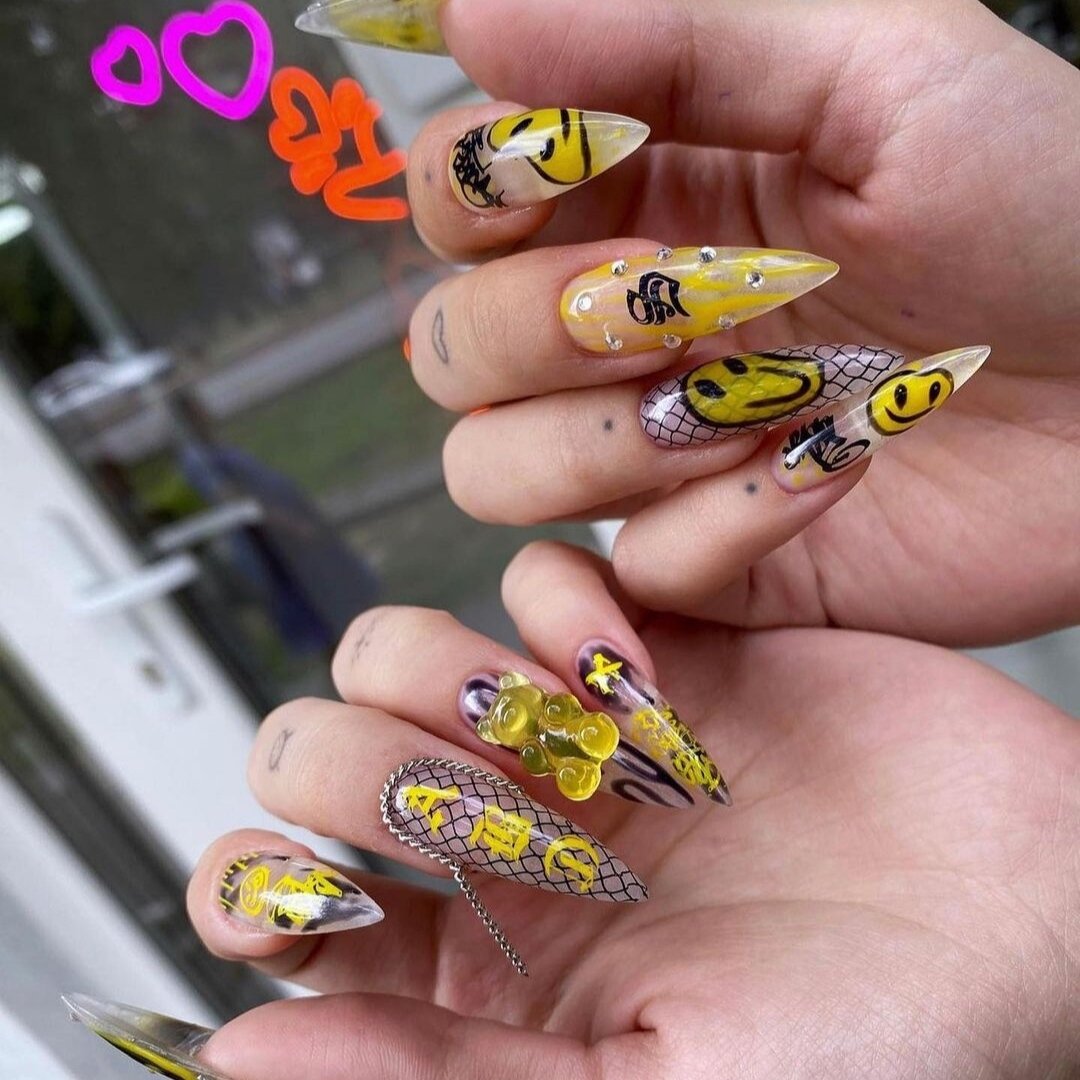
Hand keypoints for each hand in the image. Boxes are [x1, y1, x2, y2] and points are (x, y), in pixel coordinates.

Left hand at [177, 543, 1079, 1077]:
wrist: (1032, 917)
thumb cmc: (873, 1048)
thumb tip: (250, 1057)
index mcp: (477, 970)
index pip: (280, 907)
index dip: (254, 890)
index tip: (310, 896)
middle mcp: (505, 841)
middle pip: (319, 755)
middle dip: (359, 768)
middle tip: (486, 810)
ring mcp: (572, 734)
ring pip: (398, 652)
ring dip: (435, 669)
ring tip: (554, 725)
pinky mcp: (652, 647)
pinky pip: (537, 580)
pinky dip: (559, 604)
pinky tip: (635, 666)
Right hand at [400, 0, 1079, 644]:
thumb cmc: (1042, 200)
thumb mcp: (869, 66)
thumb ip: (663, 33)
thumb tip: (464, 14)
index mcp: (637, 194)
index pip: (452, 198)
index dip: (469, 193)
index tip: (566, 169)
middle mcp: (620, 328)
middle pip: (450, 351)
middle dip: (541, 332)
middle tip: (676, 306)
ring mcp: (656, 451)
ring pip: (493, 474)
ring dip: (604, 446)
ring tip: (753, 403)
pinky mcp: (711, 555)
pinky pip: (632, 572)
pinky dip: (719, 529)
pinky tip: (831, 472)